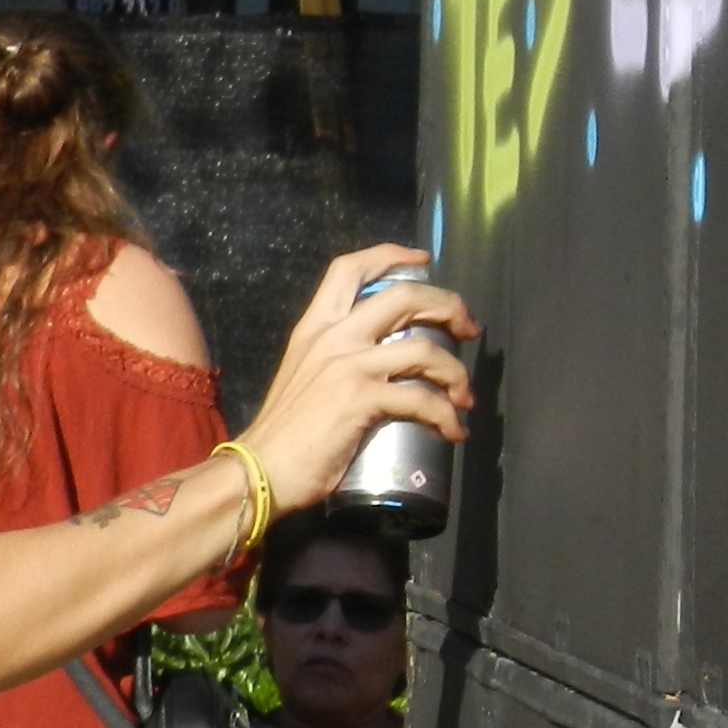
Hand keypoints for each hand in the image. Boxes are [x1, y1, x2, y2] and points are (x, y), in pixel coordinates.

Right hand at [235, 247, 475, 511]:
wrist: (260, 471)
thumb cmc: (284, 432)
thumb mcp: (305, 375)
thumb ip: (338, 357)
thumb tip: (385, 358)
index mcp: (315, 327)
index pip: (349, 270)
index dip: (390, 256)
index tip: (423, 261)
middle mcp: (333, 337)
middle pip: (403, 297)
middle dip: (447, 305)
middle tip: (468, 329)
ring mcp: (349, 366)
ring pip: (424, 350)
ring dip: (456, 373)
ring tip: (465, 397)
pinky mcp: (362, 399)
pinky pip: (422, 399)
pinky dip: (447, 415)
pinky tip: (453, 431)